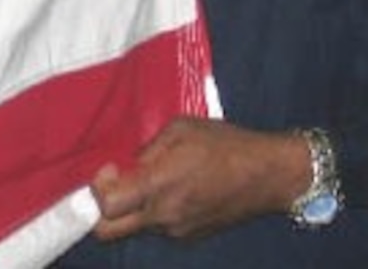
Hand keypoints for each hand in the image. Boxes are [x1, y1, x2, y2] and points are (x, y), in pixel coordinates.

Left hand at [90, 118, 311, 241]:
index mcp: (158, 186)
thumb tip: (128, 164)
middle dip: (99, 210)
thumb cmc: (226, 145)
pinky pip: (159, 227)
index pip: (105, 206)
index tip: (112, 167)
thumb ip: (147, 149)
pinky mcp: (190, 237)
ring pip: (135, 227)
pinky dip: (155, 212)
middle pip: (108, 230)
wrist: (270, 176)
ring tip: (155, 181)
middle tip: (115, 185)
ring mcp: (177, 231)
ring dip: (132, 209)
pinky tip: (175, 190)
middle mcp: (163, 216)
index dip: (97, 188)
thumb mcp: (181, 130)